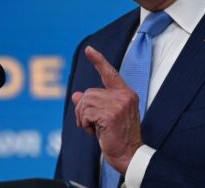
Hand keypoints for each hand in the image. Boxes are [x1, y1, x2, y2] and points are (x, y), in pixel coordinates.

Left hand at [72, 46, 143, 173]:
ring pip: (85, 102)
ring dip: (84, 118)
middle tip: (93, 125)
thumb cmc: (117, 137)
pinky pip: (86, 113)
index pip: (110, 73)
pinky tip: (96, 132)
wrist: (128, 155)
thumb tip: (75, 95)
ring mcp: (118, 104)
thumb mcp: (103, 117)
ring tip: (96, 129)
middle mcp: (124, 95)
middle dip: (84, 110)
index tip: (88, 50)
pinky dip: (85, 124)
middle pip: (88, 93)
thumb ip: (92, 103)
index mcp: (125, 94)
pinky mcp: (111, 114)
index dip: (98, 61)